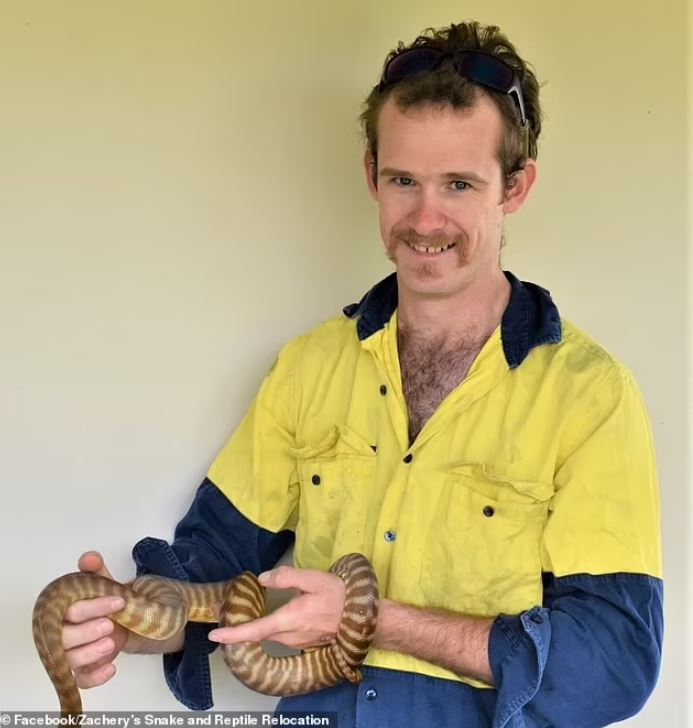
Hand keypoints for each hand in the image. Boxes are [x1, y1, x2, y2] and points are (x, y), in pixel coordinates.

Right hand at [62, 551, 127, 688]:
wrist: (129, 620)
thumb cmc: (109, 601)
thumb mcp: (106, 584)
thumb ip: (97, 572)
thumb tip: (89, 558)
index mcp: (65, 609)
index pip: (69, 610)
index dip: (92, 606)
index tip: (118, 601)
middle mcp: (64, 632)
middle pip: (63, 638)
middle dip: (86, 631)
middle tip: (109, 625)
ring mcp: (74, 652)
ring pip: (69, 660)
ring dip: (89, 653)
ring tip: (112, 643)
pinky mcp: (84, 670)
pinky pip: (82, 680)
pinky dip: (95, 677)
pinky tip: (112, 668)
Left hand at [208, 565, 345, 650]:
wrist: (363, 617)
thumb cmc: (340, 596)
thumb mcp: (314, 579)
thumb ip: (287, 577)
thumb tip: (263, 578)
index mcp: (290, 619)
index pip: (255, 631)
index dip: (233, 634)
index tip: (215, 634)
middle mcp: (291, 636)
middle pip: (260, 634)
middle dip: (242, 627)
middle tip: (227, 615)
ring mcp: (298, 643)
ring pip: (271, 635)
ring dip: (258, 628)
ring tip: (248, 614)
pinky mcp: (305, 643)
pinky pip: (283, 637)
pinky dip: (272, 629)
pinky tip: (274, 618)